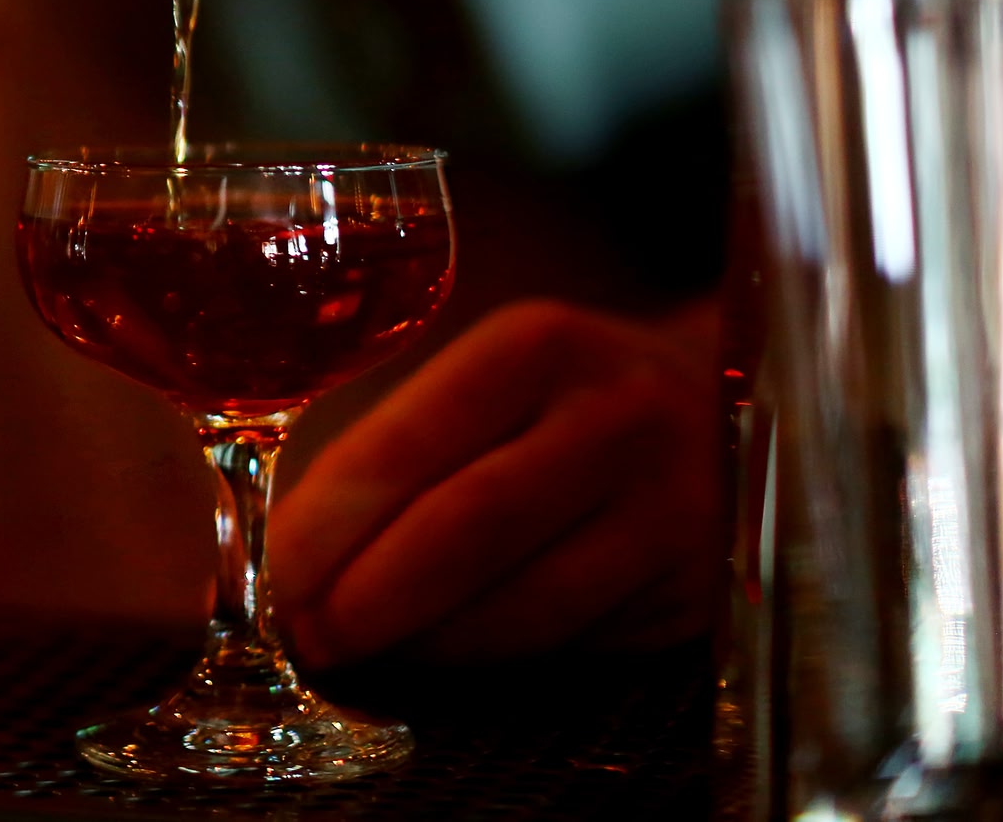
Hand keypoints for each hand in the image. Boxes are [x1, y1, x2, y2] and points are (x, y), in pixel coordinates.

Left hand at [269, 299, 720, 666]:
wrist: (729, 403)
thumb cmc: (560, 394)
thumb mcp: (490, 373)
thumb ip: (401, 441)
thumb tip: (292, 549)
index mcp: (537, 347)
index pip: (408, 447)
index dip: (329, 525)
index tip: (273, 574)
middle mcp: (616, 419)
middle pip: (464, 532)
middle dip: (367, 600)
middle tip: (306, 635)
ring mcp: (673, 510)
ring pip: (522, 606)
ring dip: (422, 642)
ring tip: (361, 647)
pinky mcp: (699, 590)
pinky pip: (572, 641)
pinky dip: (490, 654)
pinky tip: (441, 650)